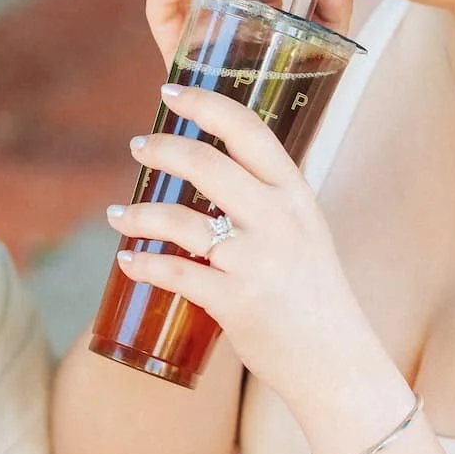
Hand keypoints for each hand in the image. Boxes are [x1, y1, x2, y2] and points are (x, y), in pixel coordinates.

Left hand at [108, 83, 411, 453]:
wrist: (336, 362)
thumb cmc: (313, 295)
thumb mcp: (304, 233)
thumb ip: (267, 202)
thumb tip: (214, 172)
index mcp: (297, 195)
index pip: (250, 130)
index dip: (206, 103)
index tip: (170, 91)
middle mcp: (280, 220)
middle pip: (206, 164)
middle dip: (162, 149)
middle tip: (138, 147)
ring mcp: (257, 261)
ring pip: (179, 220)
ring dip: (138, 214)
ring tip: (118, 215)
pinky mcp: (236, 301)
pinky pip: (175, 272)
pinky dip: (143, 263)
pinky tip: (127, 260)